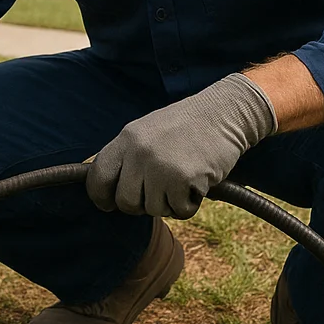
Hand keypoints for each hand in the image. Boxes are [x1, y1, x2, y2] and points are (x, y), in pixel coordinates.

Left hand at [87, 73, 276, 217]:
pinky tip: (197, 182)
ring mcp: (160, 165)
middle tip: (162, 190)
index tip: (111, 204)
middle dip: (143, 204)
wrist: (226, 112)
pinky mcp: (183, 178)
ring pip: (154, 209)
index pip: (97, 178)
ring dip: (170, 203)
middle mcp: (139, 152)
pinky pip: (180, 211)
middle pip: (126, 202)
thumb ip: (128, 156)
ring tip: (183, 179)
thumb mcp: (148, 131)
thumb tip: (109, 190)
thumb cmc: (188, 126)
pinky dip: (190, 204)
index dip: (102, 197)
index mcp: (127, 138)